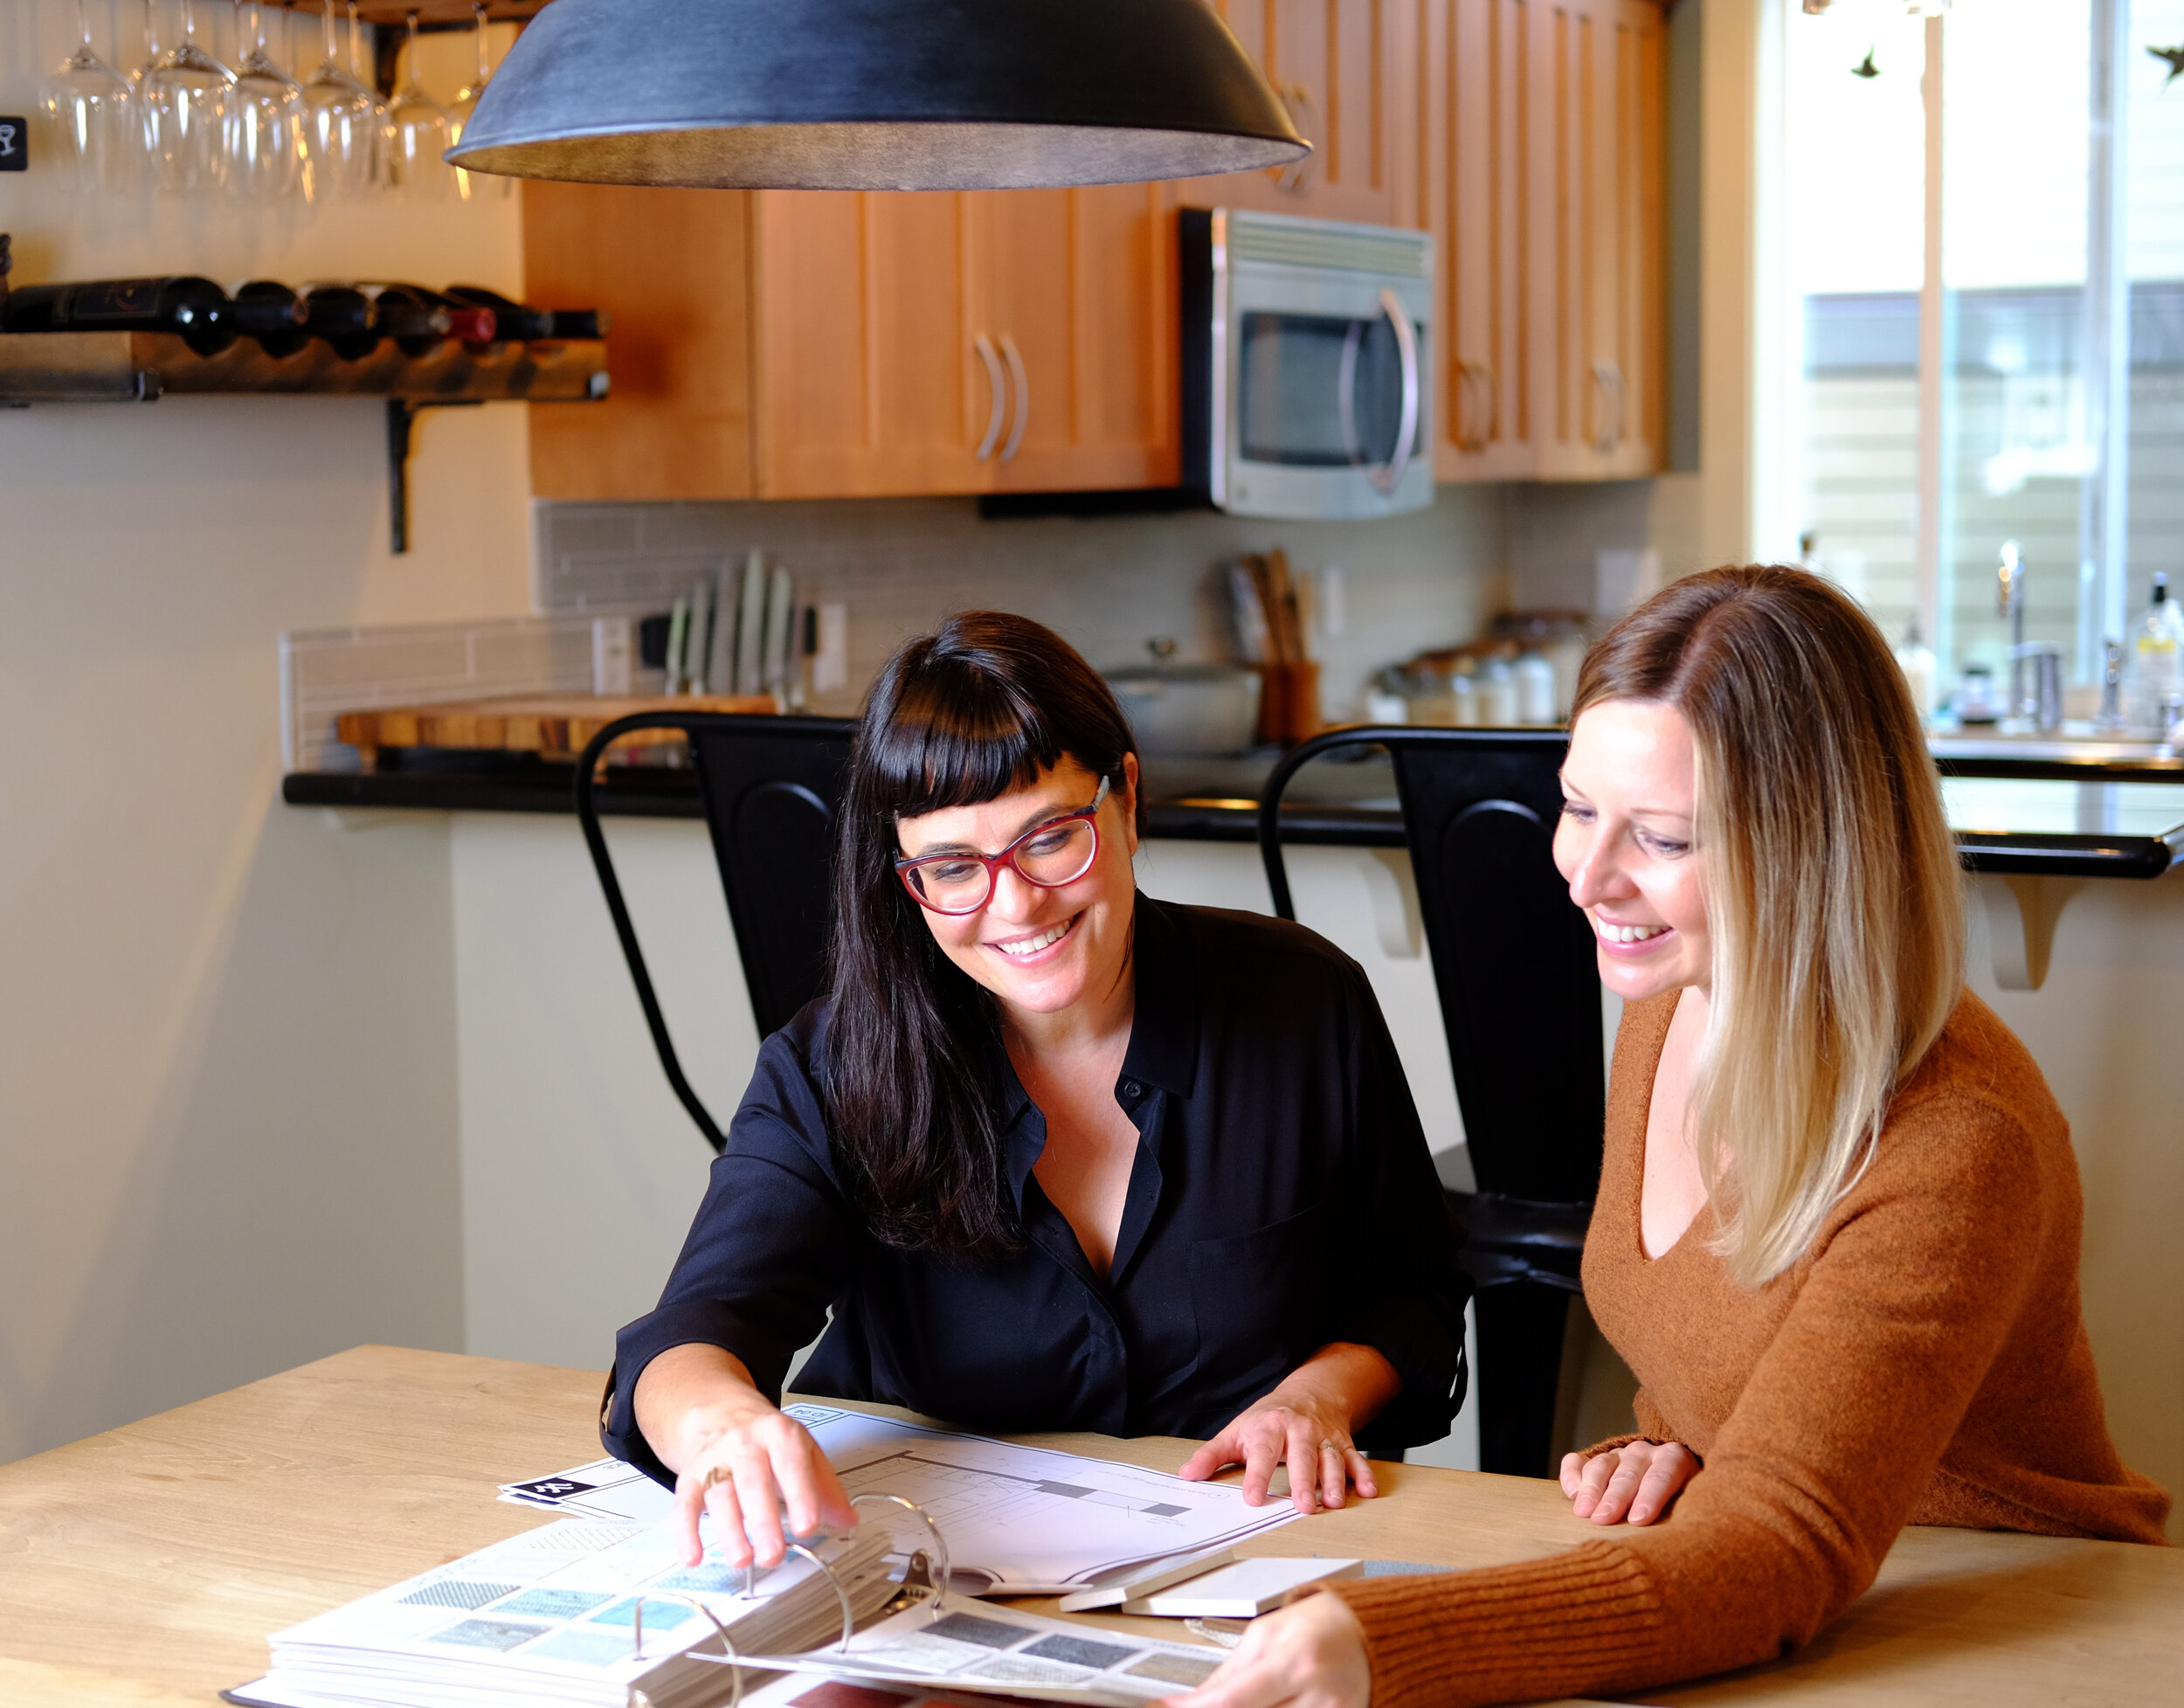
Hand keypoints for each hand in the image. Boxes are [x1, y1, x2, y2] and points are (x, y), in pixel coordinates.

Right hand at [635, 1344, 858, 1568]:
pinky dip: (685, 1532)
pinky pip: (684, 1504)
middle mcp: (745, 1444)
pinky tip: (693, 1556)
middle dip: (763, 1521)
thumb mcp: (803, 1450)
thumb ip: (826, 1486)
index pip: (792, 1464)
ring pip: (720, 1495)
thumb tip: (847, 1520)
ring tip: (742, 1559)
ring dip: (729, 1531)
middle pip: (753, 1482)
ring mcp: (714, 1460)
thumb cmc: (766, 1438)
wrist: (719, 1411)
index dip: (801, 1495)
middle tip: (773, 1554)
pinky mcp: (690, 1477)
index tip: (808, 1526)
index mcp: (779, 1434)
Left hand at [1159, 1590, 1369, 1707]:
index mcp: (1292, 1661)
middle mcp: (1315, 1696)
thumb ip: (1228, 1673)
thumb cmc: (1323, 1624)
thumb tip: (1192, 1701)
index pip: (1229, 1702)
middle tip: (1209, 1703)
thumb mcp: (1267, 1634)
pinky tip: (1273, 1704)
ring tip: (1255, 1695)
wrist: (1376, 1635)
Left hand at [1177, 1345, 1394, 1513]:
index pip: (1262, 1452)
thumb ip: (1212, 1455)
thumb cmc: (1267, 1419)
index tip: (1253, 1498)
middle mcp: (1299, 1431)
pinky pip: (1356, 1458)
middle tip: (1304, 1507)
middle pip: (1302, 1456)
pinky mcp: (1343, 1444)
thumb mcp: (1237, 1431)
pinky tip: (1368, 1491)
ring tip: (1334, 1503)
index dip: (1257, 1475)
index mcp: (1269, 1428)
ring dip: (1335, 1480)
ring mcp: (1324, 1438)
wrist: (1309, 1393)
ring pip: (1331, 1459)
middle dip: (1304, 1481)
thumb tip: (1187, 1475)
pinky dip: (1364, 1474)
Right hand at [1558, 1439, 1699, 1525]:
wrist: (1675, 1484)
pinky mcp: (1596, 1460)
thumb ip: (1692, 1516)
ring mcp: (1619, 1455)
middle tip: (1603, 1518)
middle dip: (1615, 1496)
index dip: (1651, 1496)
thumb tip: (1688, 1539)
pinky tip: (1572, 1492)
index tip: (1639, 1519)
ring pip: (1603, 1465)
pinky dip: (1572, 1474)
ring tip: (1583, 1512)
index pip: (1663, 1474)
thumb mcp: (1697, 1506)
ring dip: (1592, 1488)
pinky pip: (1578, 1461)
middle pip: (1629, 1472)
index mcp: (1676, 1459)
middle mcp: (1645, 1453)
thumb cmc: (1688, 1505)